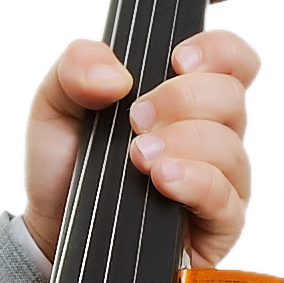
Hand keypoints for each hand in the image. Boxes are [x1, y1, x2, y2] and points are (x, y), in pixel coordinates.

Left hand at [23, 30, 259, 270]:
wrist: (51, 231)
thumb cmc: (65, 166)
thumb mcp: (56, 103)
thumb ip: (76, 66)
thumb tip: (116, 75)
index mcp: (186, 97)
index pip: (232, 60)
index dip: (218, 51)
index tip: (178, 60)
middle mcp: (211, 135)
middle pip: (232, 98)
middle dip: (184, 99)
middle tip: (136, 119)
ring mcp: (219, 181)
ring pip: (230, 147)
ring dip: (184, 143)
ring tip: (138, 157)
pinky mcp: (216, 228)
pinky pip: (227, 199)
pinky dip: (197, 182)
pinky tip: (163, 180)